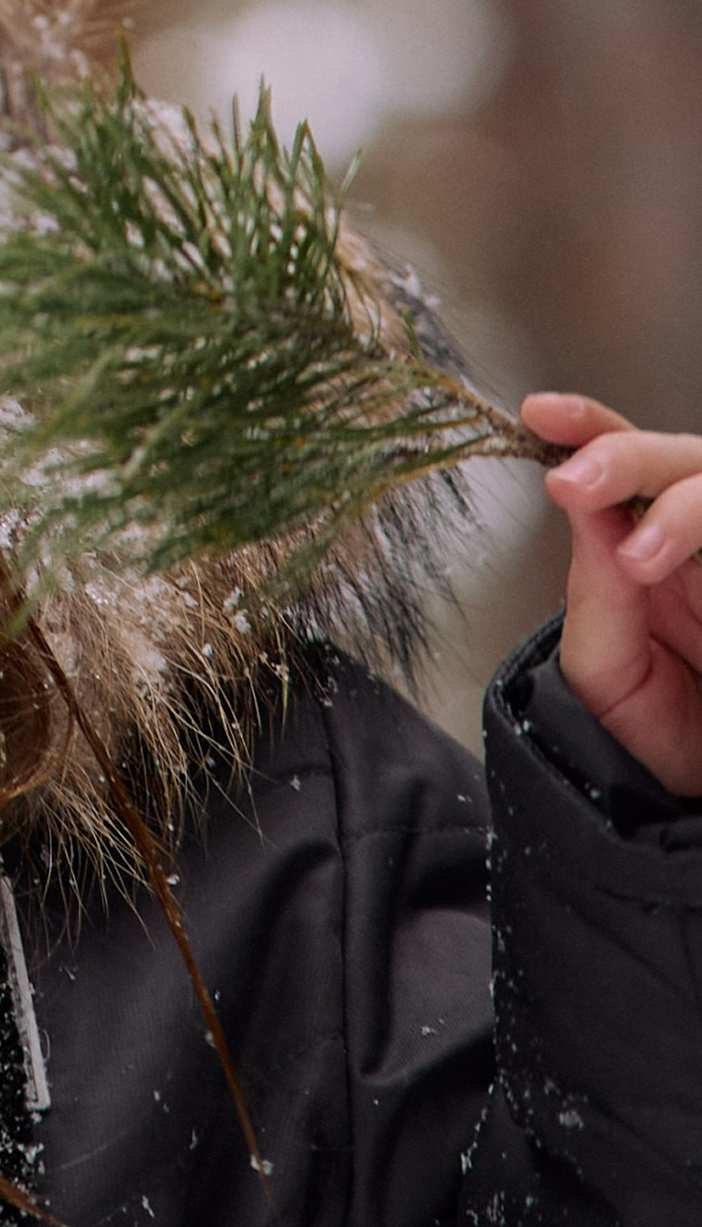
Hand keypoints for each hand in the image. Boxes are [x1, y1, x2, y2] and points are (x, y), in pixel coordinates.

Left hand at [521, 391, 701, 796]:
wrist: (701, 813)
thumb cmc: (658, 741)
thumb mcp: (605, 673)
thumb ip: (596, 592)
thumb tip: (582, 505)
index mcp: (647, 548)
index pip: (621, 462)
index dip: (588, 425)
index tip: (540, 414)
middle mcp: (700, 545)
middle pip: (683, 457)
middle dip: (628, 457)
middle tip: (578, 482)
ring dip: (685, 505)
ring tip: (641, 554)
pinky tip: (690, 575)